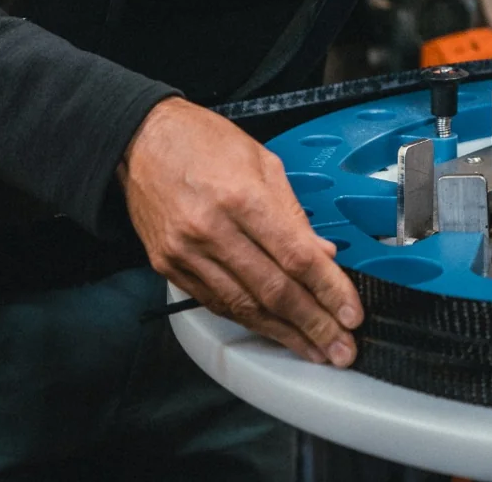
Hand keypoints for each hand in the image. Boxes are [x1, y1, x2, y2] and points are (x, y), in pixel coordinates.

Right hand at [120, 97, 362, 365]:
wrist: (140, 140)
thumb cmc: (201, 140)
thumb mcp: (261, 161)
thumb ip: (293, 212)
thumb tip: (322, 253)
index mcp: (240, 197)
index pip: (296, 256)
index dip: (328, 291)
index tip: (351, 313)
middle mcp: (211, 229)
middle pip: (273, 291)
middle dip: (314, 325)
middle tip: (342, 348)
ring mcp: (186, 253)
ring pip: (245, 307)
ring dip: (285, 334)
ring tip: (315, 350)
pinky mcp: (169, 267)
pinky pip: (217, 303)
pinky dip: (249, 321)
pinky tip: (274, 332)